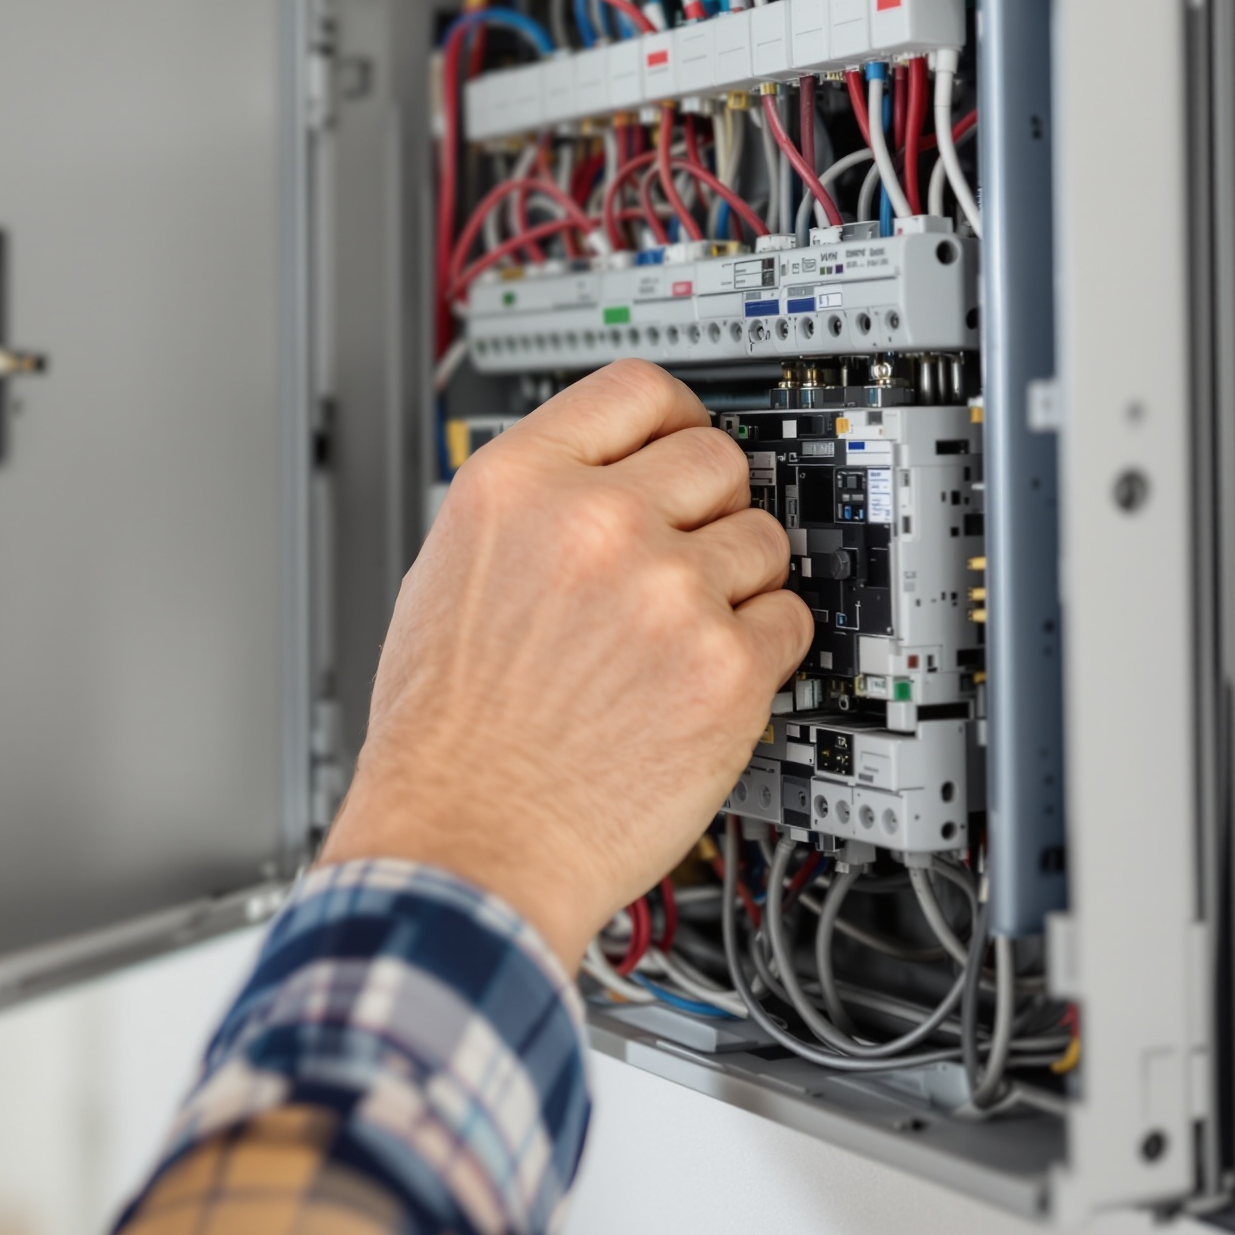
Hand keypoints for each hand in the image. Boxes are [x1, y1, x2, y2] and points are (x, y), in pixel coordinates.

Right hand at [317, 360, 812, 973]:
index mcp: (516, 486)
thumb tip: (600, 480)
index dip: (673, 414)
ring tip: (682, 638)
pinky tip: (704, 682)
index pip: (635, 390)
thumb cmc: (445, 738)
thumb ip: (531, 512)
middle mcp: (594, 522)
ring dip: (738, 584)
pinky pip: (788, 623)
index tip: (686, 435)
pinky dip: (761, 653)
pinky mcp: (725, 668)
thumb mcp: (446, 576)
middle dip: (712, 506)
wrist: (467, 843)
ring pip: (764, 541)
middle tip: (689, 556)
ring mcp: (667, 591)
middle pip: (717, 457)